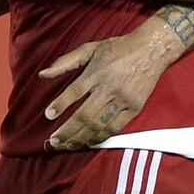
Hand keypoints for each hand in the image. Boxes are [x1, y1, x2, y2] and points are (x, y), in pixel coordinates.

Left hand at [37, 23, 179, 150]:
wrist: (150, 50)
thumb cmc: (117, 48)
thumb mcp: (89, 48)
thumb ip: (65, 62)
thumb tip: (43, 74)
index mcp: (96, 72)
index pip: (74, 92)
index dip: (60, 105)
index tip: (48, 116)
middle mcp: (108, 87)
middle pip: (84, 114)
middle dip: (67, 130)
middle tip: (54, 141)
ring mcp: (122, 99)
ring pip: (98, 124)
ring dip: (81, 137)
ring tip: (68, 145)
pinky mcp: (134, 107)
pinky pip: (115, 127)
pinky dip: (101, 136)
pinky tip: (89, 141)